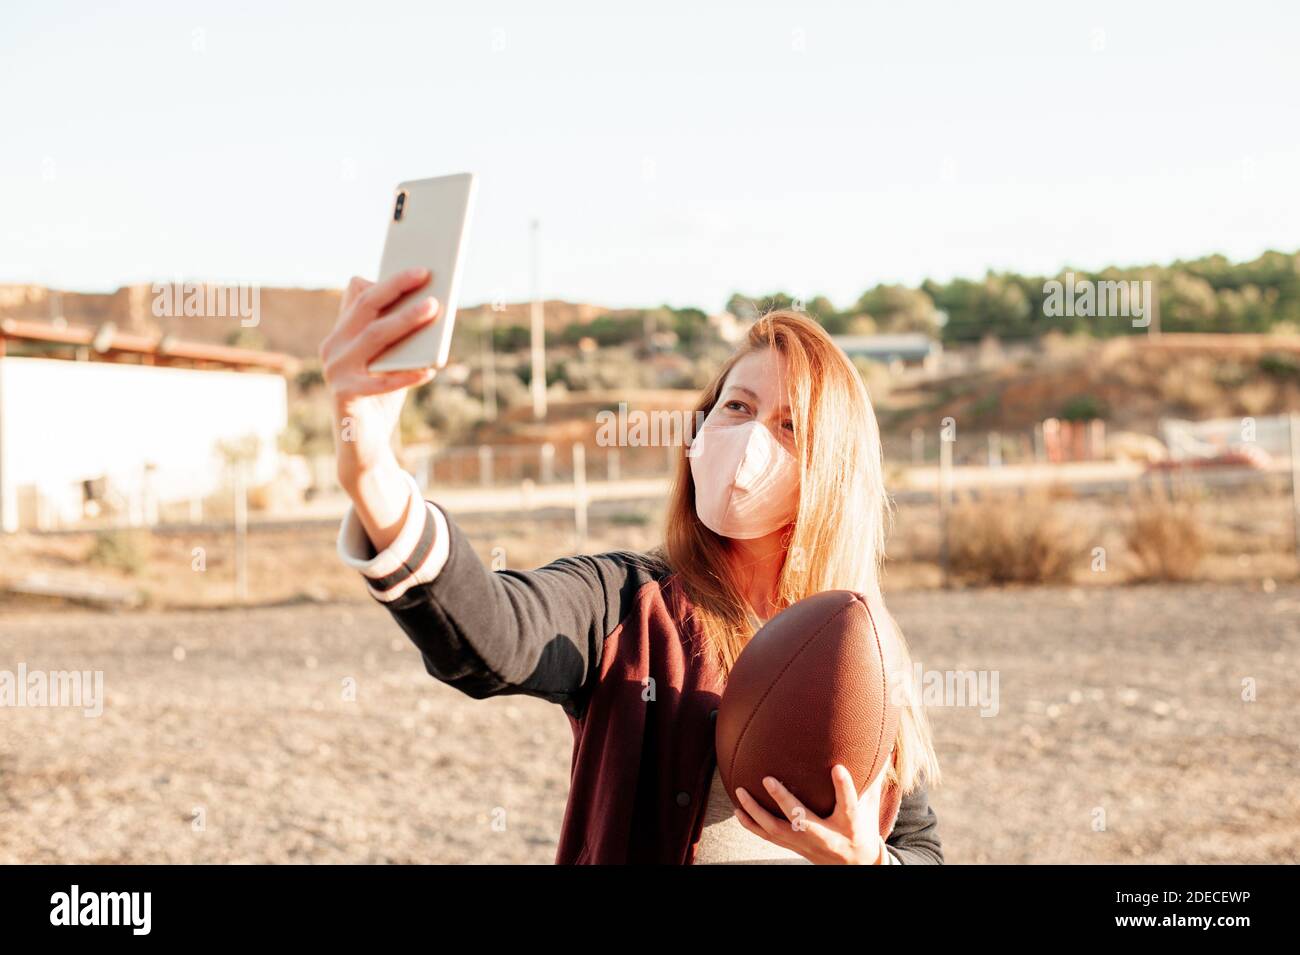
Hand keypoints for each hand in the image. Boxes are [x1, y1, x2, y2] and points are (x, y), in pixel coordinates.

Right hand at [320, 268, 440, 493]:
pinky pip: (380, 382)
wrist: (361, 444)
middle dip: (396, 288)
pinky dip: (407, 375)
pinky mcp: (344, 395)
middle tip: (426, 274)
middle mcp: (332, 347)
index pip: (361, 297)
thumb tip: (429, 302)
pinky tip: (431, 370)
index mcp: (341, 333)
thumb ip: (399, 336)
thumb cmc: (381, 397)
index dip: (388, 281)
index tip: (418, 267)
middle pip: (365, 309)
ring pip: (374, 337)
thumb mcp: (390, 361)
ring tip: (433, 308)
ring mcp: (335, 370)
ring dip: (405, 320)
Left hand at [733, 764, 887, 864]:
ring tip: (740, 792)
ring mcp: (808, 844)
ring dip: (757, 812)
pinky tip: (738, 811)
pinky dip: (752, 825)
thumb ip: (871, 779)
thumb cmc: (864, 829)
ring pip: (778, 831)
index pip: (849, 805)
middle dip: (785, 801)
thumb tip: (879, 747)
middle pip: (803, 820)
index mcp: (850, 824)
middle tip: (768, 779)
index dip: (844, 788)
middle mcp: (827, 836)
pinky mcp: (795, 847)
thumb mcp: (871, 807)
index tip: (837, 768)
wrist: (856, 866)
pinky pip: (769, 838)